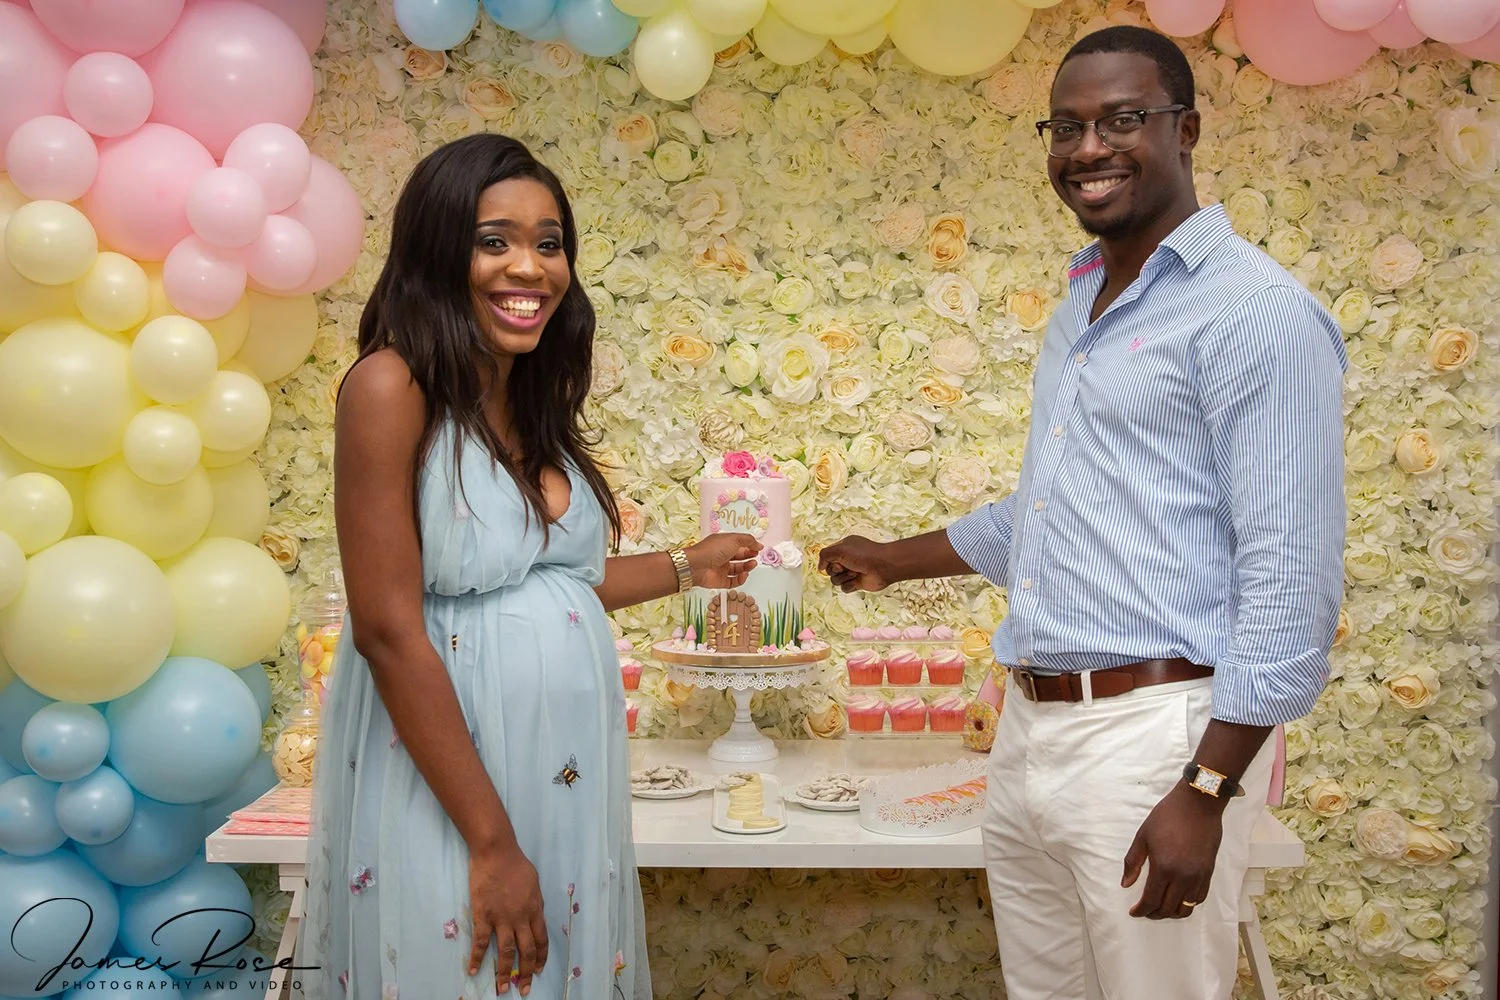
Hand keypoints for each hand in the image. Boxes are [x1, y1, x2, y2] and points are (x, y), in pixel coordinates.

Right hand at [468, 845, 547, 994]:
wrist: (496, 853)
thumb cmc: (516, 864)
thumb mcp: (534, 883)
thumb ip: (535, 902)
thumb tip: (535, 914)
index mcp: (535, 910)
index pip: (541, 940)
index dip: (541, 957)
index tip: (539, 970)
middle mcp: (521, 918)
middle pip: (526, 951)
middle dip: (527, 973)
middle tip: (525, 989)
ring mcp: (501, 919)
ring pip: (505, 952)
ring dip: (504, 973)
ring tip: (502, 989)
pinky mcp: (483, 916)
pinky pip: (480, 943)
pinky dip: (476, 958)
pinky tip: (472, 971)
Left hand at [685, 533, 760, 587]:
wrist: (697, 566)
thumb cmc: (713, 549)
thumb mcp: (734, 539)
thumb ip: (748, 540)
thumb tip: (759, 545)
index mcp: (723, 544)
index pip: (739, 545)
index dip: (749, 546)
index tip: (758, 548)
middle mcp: (722, 556)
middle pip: (739, 557)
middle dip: (749, 556)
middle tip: (756, 556)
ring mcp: (721, 569)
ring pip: (738, 570)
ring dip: (747, 567)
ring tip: (752, 564)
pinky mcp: (720, 581)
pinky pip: (733, 582)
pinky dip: (740, 579)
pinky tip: (744, 574)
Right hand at [818, 535, 894, 591]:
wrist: (883, 567)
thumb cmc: (864, 555)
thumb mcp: (840, 549)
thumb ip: (824, 555)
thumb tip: (820, 567)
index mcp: (843, 548)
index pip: (827, 556)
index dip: (829, 560)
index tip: (836, 560)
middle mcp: (846, 560)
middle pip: (830, 570)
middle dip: (836, 570)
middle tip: (846, 566)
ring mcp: (851, 572)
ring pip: (835, 580)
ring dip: (844, 577)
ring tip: (855, 572)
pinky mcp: (856, 583)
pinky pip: (844, 588)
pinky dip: (850, 585)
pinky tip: (858, 580)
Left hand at [1121, 783, 1225, 919]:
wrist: (1198, 804)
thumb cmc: (1168, 816)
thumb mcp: (1143, 836)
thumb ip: (1133, 862)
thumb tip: (1126, 884)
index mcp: (1163, 868)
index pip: (1151, 900)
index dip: (1141, 910)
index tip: (1134, 912)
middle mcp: (1183, 877)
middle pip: (1168, 908)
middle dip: (1154, 914)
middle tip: (1145, 910)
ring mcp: (1198, 876)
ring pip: (1186, 908)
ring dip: (1172, 912)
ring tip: (1161, 908)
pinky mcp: (1209, 872)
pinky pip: (1199, 898)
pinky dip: (1187, 904)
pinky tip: (1178, 899)